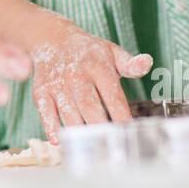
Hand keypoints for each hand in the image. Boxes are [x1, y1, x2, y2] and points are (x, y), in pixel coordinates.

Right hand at [29, 13, 152, 142]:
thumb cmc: (88, 52)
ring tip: (92, 149)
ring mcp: (58, 84)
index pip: (113, 96)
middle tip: (111, 148)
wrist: (51, 37)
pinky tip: (58, 140)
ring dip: (80, 132)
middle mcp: (77, 76)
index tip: (128, 133)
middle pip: (91, 107)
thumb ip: (131, 64)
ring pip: (70, 113)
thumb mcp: (112, 52)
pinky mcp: (41, 91)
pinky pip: (45, 111)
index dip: (121, 116)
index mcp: (98, 67)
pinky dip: (51, 126)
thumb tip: (147, 63)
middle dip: (101, 129)